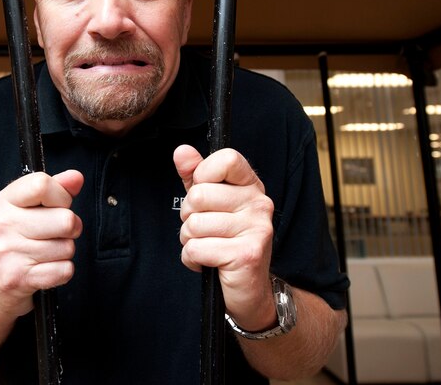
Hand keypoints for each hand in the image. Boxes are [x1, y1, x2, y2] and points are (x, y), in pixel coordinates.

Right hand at [0, 170, 83, 317]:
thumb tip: (76, 177)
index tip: (58, 205)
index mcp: (4, 201)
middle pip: (66, 220)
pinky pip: (64, 270)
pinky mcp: (17, 278)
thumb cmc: (19, 238)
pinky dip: (62, 271)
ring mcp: (7, 252)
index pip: (42, 184)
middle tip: (57, 233)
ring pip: (68, 247)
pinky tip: (46, 268)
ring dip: (64, 251)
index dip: (61, 196)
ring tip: (47, 252)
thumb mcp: (30, 207)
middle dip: (71, 228)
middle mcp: (2, 224)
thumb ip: (56, 188)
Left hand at [174, 145, 275, 330]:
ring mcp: (256, 229)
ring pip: (194, 225)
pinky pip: (197, 249)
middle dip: (189, 217)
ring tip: (208, 247)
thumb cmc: (227, 242)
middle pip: (199, 195)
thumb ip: (195, 176)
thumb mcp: (210, 204)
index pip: (226, 159)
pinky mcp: (247, 254)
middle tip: (204, 230)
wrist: (250, 290)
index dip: (203, 174)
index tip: (203, 193)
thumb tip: (181, 151)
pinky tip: (208, 262)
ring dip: (190, 241)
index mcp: (251, 186)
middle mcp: (259, 204)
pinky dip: (192, 259)